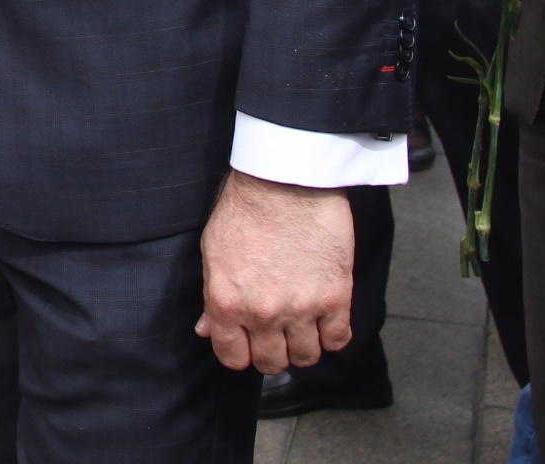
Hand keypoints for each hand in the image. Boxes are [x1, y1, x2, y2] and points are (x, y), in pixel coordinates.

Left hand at [196, 171, 353, 372]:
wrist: (285, 181)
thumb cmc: (245, 209)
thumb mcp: (213, 252)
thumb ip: (212, 297)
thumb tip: (207, 329)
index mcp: (227, 302)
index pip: (232, 357)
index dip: (239, 352)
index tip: (247, 343)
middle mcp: (262, 313)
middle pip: (271, 363)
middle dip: (271, 353)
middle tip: (276, 335)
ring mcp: (301, 308)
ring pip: (306, 357)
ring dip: (303, 346)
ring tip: (301, 326)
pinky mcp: (335, 297)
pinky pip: (338, 339)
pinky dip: (332, 335)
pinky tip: (325, 319)